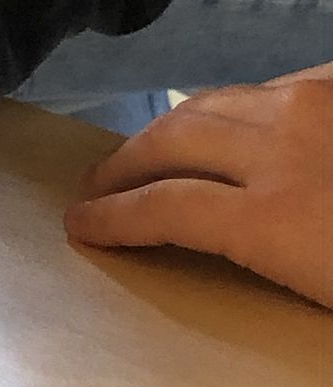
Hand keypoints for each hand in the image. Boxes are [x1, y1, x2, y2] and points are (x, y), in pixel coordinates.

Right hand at [64, 64, 332, 307]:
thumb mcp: (325, 300)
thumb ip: (263, 268)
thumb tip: (219, 259)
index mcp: (278, 218)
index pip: (165, 208)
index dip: (112, 216)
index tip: (80, 223)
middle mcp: (279, 144)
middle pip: (170, 140)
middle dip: (123, 163)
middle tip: (98, 183)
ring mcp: (311, 103)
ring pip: (211, 102)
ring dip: (170, 128)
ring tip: (154, 150)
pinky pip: (267, 86)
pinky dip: (235, 107)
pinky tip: (234, 122)